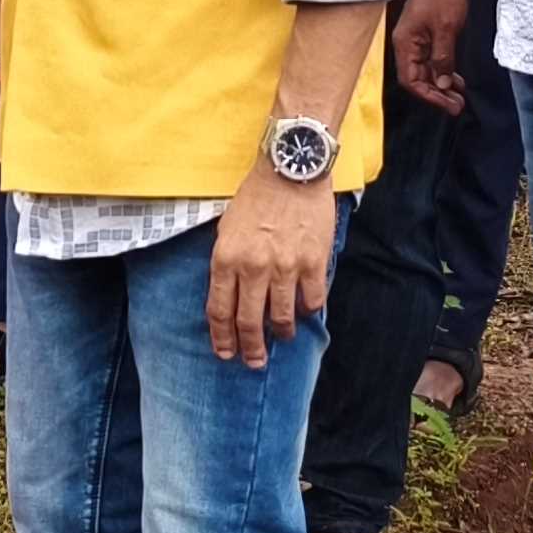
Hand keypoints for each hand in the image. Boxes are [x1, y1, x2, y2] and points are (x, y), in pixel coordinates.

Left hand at [208, 158, 334, 365]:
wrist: (290, 170)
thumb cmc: (256, 197)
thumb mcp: (226, 228)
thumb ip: (226, 264)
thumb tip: (231, 298)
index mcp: (226, 258)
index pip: (219, 311)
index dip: (222, 338)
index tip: (225, 353)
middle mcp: (253, 267)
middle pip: (249, 322)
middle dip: (250, 349)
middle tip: (254, 362)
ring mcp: (285, 267)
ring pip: (282, 317)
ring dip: (281, 333)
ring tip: (283, 337)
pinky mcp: (313, 262)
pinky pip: (312, 300)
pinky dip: (308, 310)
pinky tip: (304, 310)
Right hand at [395, 0, 473, 113]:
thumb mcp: (447, 29)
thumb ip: (443, 58)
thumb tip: (440, 84)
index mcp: (405, 43)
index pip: (410, 80)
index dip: (428, 96)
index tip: (447, 105)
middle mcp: (406, 44)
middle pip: (417, 79)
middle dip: (437, 94)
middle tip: (457, 106)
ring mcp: (416, 40)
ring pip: (425, 72)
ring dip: (441, 86)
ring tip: (459, 97)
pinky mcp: (426, 35)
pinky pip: (432, 61)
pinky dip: (444, 72)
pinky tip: (456, 80)